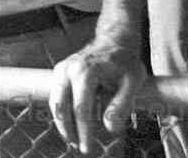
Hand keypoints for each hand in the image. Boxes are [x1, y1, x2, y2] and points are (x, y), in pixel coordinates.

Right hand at [49, 38, 145, 154]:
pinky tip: (71, 125)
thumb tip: (109, 128)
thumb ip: (121, 105)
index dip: (84, 130)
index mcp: (86, 71)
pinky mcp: (59, 72)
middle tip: (80, 147)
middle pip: (60, 106)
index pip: (81, 108)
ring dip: (62, 123)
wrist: (113, 41)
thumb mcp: (133, 82)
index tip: (88, 148)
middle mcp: (69, 69)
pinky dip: (61, 112)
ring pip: (54, 102)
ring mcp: (61, 69)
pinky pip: (56, 96)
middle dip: (68, 130)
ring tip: (74, 140)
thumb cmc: (125, 62)